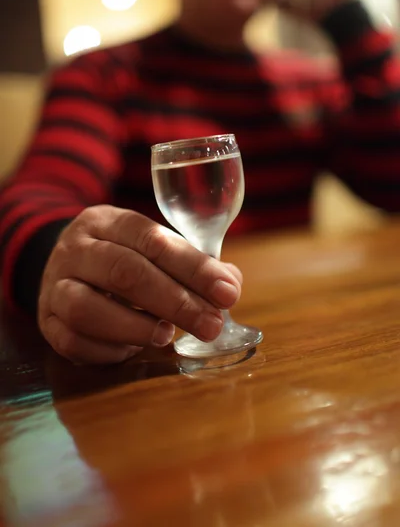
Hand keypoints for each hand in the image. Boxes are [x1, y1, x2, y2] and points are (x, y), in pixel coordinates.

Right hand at [38, 206, 241, 364]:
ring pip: (87, 308)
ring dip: (135, 326)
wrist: (63, 263)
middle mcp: (75, 249)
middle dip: (175, 302)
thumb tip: (229, 286)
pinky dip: (109, 350)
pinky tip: (134, 348)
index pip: (152, 240)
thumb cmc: (121, 256)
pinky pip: (73, 342)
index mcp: (107, 222)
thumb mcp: (151, 246)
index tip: (227, 293)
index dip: (193, 268)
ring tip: (167, 335)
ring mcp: (54, 286)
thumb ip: (192, 263)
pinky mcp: (46, 322)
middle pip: (124, 272)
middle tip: (211, 324)